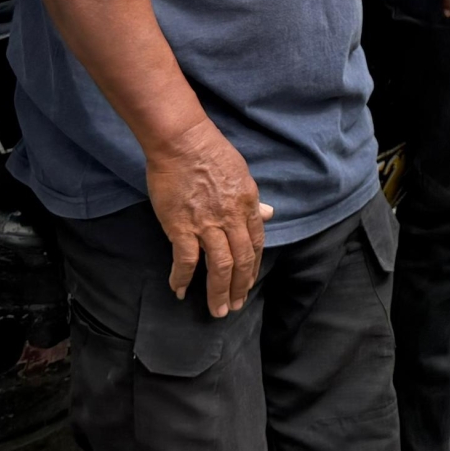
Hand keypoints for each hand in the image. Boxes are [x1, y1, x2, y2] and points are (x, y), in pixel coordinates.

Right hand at [142, 118, 271, 317]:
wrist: (182, 140)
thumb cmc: (210, 151)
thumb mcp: (241, 173)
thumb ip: (253, 199)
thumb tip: (269, 214)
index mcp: (248, 204)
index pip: (256, 243)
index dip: (253, 267)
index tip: (248, 283)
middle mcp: (232, 217)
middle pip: (242, 260)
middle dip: (239, 287)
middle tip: (235, 306)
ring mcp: (208, 223)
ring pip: (220, 266)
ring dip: (219, 291)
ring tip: (218, 310)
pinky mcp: (183, 226)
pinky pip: (186, 259)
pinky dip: (183, 278)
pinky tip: (180, 291)